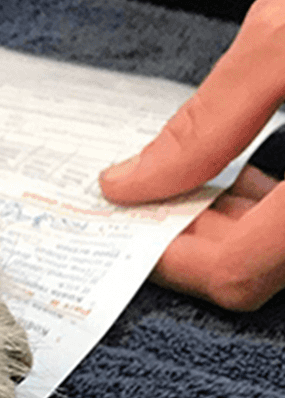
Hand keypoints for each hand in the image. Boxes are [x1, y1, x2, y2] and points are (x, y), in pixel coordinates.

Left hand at [100, 0, 284, 309]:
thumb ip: (207, 122)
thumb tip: (130, 181)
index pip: (238, 272)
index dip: (170, 256)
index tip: (128, 218)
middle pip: (261, 275)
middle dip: (197, 237)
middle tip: (156, 193)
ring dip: (238, 231)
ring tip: (204, 179)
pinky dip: (276, 220)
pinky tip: (258, 180)